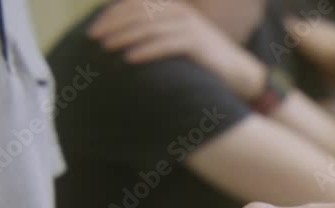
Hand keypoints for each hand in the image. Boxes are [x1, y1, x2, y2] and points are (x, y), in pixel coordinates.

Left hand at [89, 0, 265, 98]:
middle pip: (138, 14)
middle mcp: (181, 13)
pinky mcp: (198, 44)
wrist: (241, 73)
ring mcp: (190, 27)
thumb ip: (157, 35)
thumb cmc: (205, 61)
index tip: (93, 31)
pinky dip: (146, 51)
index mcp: (173, 8)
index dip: (111, 16)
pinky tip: (130, 59)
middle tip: (93, 39)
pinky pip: (166, 45)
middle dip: (112, 25)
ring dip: (124, 36)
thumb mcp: (180, 42)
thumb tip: (124, 42)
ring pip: (149, 28)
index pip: (134, 5)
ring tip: (106, 47)